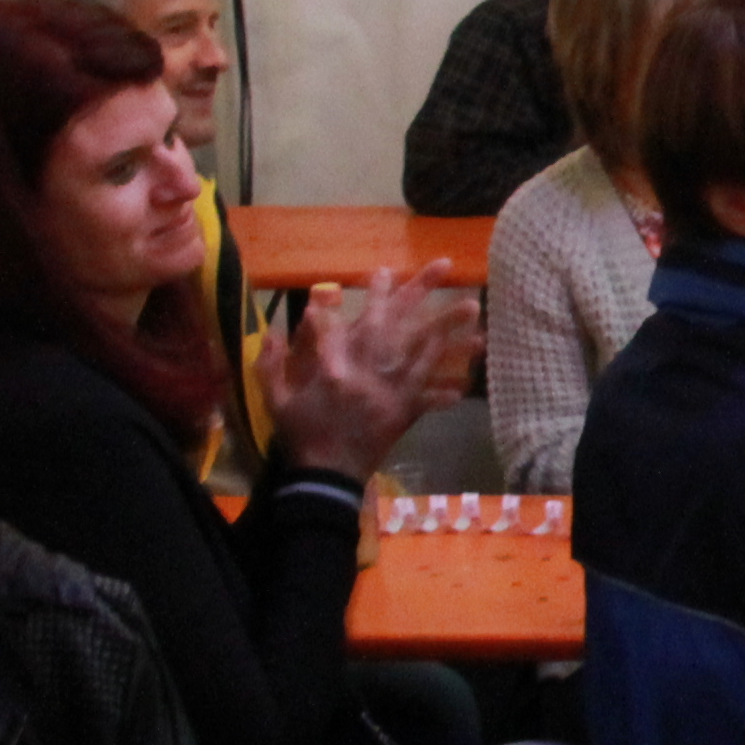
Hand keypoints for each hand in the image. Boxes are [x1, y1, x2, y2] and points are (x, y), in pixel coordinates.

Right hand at [260, 263, 467, 477]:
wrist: (323, 478)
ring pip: (422, 354)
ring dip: (448, 330)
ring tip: (472, 308)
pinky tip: (468, 378)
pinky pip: (428, 398)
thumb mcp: (274, 399)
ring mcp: (389, 394)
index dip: (368, 295)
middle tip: (445, 266)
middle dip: (419, 293)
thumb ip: (272, 363)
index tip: (383, 269)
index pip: (356, 317)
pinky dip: (446, 387)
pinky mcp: (402, 415)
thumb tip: (273, 330)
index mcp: (334, 366)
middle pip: (396, 325)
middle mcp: (367, 373)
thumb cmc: (299, 434)